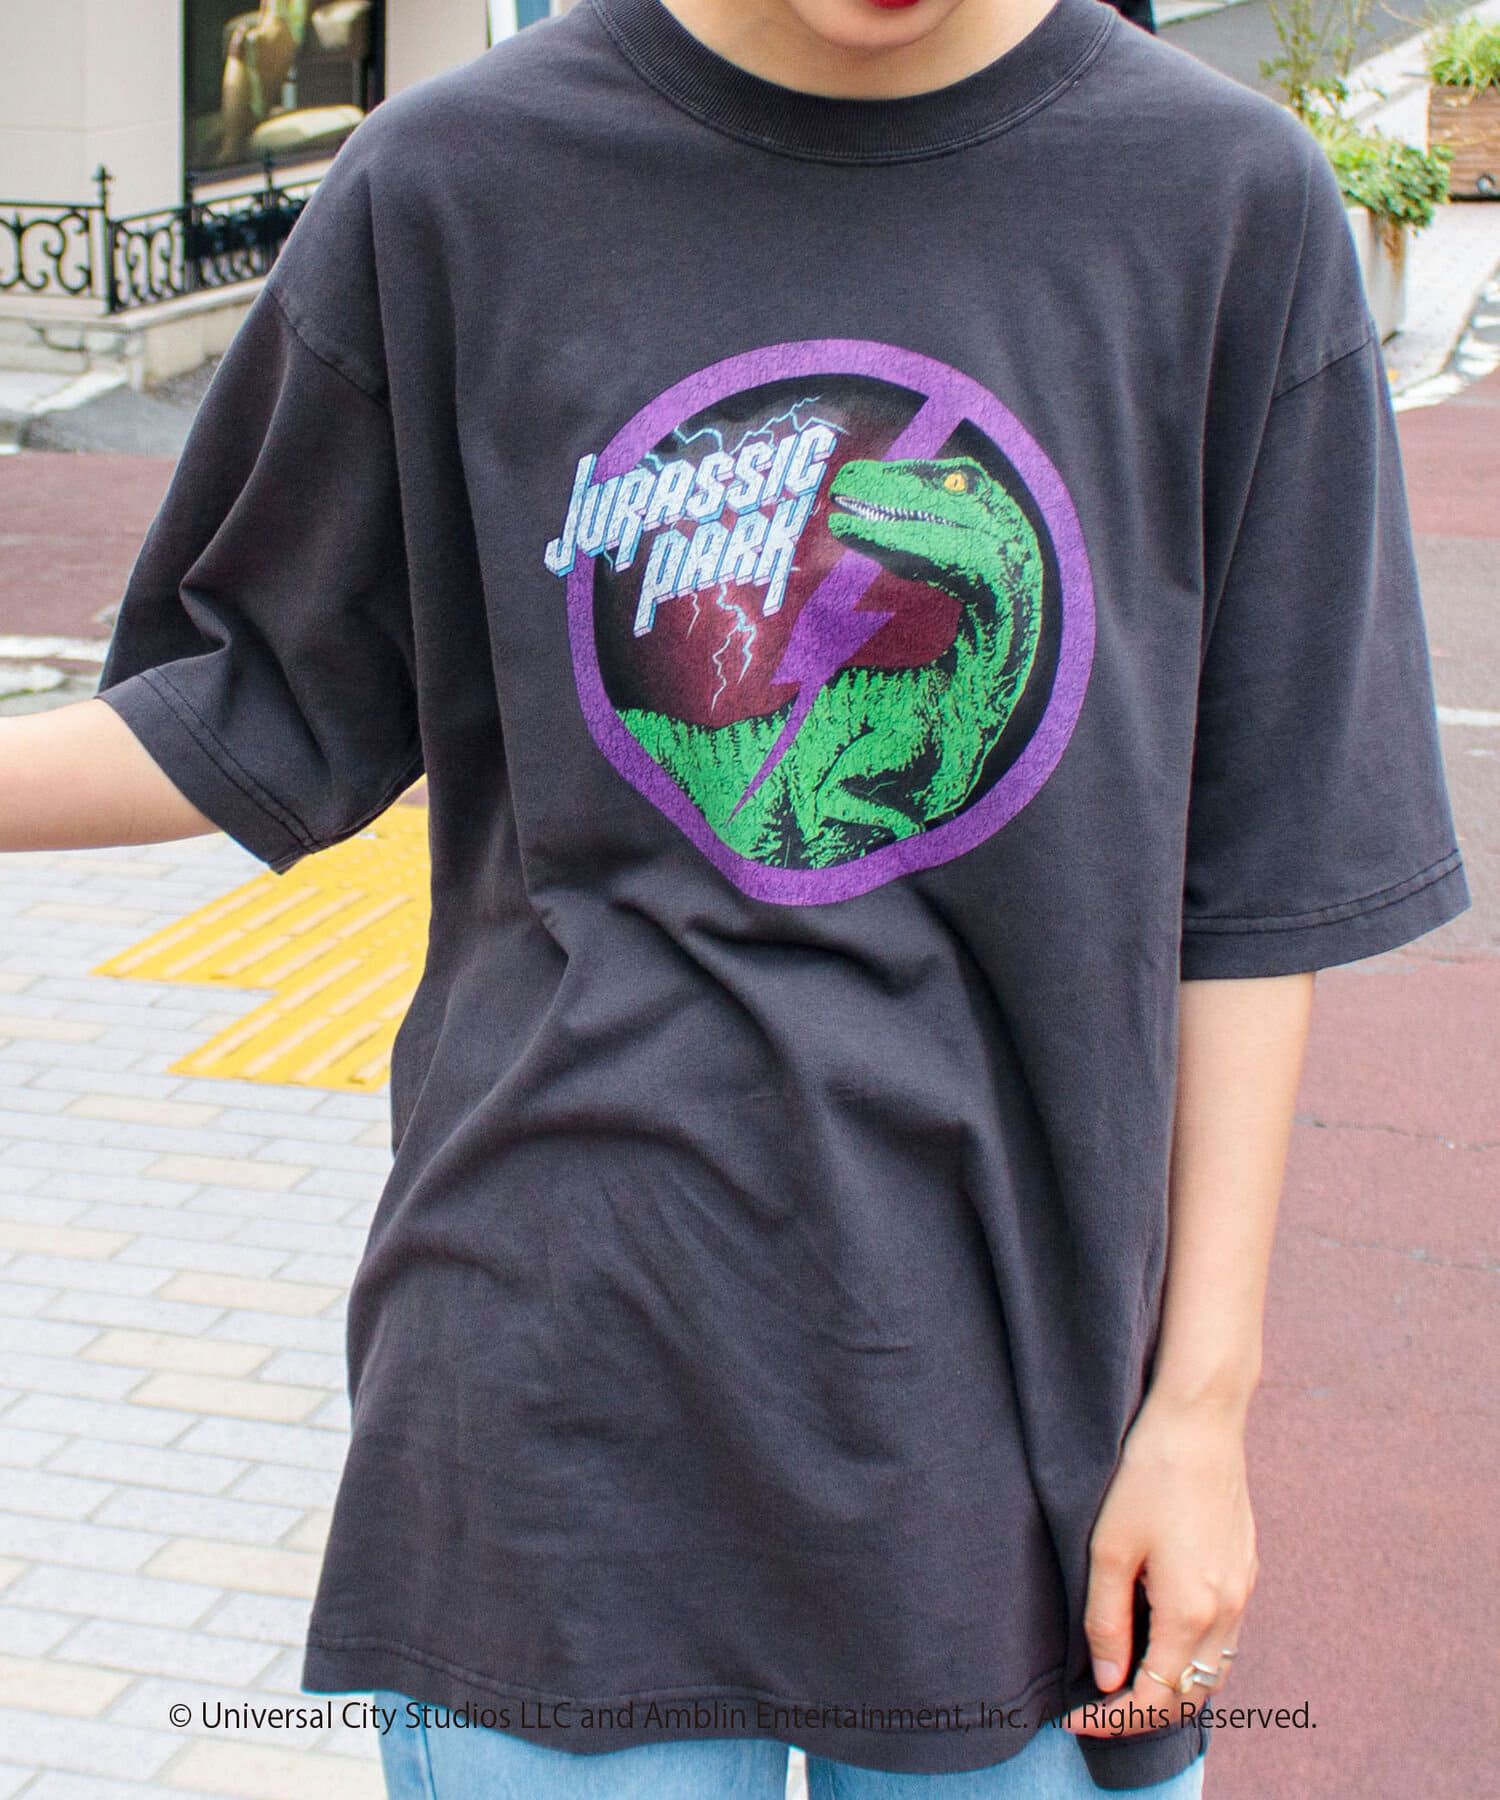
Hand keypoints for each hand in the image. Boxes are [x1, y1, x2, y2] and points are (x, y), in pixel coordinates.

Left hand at [1062, 1396, 1255, 1735]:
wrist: (1200, 1422)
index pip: (1154, 1696)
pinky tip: (1161, 1640)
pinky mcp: (1246, 1570)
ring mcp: (1243, 1591)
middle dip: (1143, 1714)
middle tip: (1096, 1710)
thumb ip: (1107, 1620)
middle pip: (1191, 1694)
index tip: (1075, 1718)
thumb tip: (1108, 1681)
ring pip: (1214, 1670)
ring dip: (1173, 1688)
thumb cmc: (1148, 1477)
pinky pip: (1225, 1637)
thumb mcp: (1109, 1549)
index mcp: (1191, 1612)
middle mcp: (1227, 1611)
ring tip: (1125, 1682)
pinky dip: (1194, 1657)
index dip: (1113, 1719)